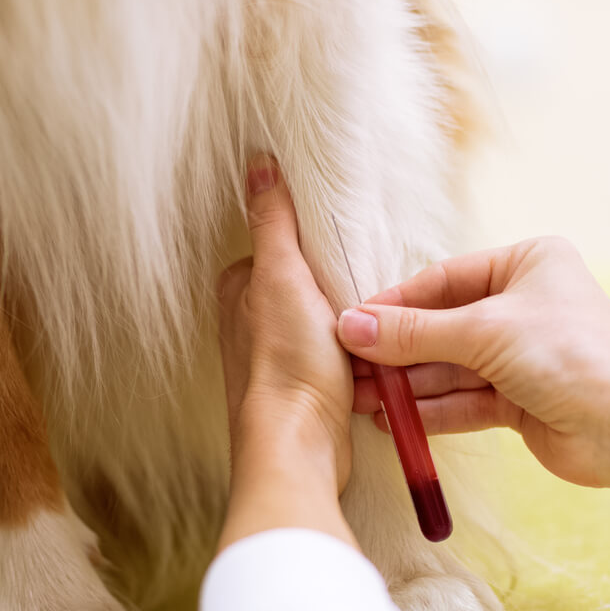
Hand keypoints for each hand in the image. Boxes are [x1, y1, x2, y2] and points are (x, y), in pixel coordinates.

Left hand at [216, 154, 353, 493]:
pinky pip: (338, 354)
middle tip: (363, 288)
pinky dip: (356, 351)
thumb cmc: (286, 365)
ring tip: (370, 323)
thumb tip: (258, 165)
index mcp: (239, 289)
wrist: (299, 445)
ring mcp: (278, 355)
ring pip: (327, 319)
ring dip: (352, 319)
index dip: (316, 242)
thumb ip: (273, 221)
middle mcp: (250, 322)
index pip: (284, 243)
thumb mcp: (281, 276)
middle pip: (308, 281)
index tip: (342, 245)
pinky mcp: (305, 385)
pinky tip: (369, 356)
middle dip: (338, 283)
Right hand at [337, 236, 609, 488]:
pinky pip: (463, 400)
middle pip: (441, 327)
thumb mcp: (483, 330)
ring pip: (449, 367)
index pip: (441, 282)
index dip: (393, 306)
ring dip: (406, 385)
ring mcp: (521, 355)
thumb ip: (413, 332)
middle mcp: (522, 305)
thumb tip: (351, 326)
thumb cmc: (571, 355)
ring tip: (359, 399)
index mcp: (525, 265)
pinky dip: (430, 411)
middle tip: (346, 368)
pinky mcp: (520, 401)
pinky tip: (392, 421)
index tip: (349, 326)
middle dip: (395, 352)